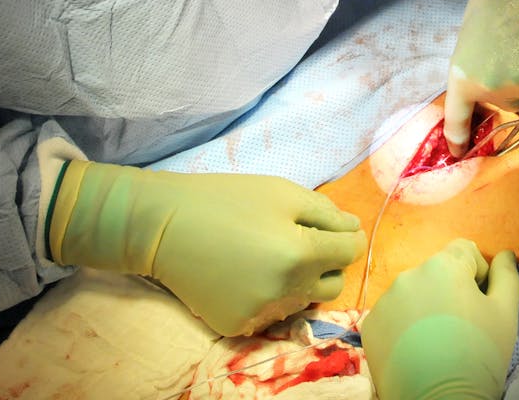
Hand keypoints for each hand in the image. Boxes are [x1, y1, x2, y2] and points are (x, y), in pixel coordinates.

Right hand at [46, 161, 363, 335]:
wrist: (163, 227)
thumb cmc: (226, 200)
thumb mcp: (282, 192)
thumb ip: (326, 213)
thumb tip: (355, 230)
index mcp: (300, 254)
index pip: (350, 252)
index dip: (346, 236)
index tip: (334, 227)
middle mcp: (286, 291)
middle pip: (333, 283)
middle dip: (327, 262)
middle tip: (300, 239)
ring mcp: (261, 313)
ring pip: (304, 301)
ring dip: (299, 280)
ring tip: (269, 254)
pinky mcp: (239, 326)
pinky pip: (272, 314)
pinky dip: (269, 296)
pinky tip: (247, 273)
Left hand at [362, 239, 518, 399]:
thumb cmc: (480, 354)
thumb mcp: (506, 313)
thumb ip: (507, 275)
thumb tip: (504, 254)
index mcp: (444, 265)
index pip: (465, 251)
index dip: (478, 275)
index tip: (480, 305)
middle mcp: (409, 274)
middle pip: (437, 273)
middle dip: (450, 292)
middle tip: (461, 328)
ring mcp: (385, 300)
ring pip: (413, 294)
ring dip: (425, 308)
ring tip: (437, 343)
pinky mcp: (370, 326)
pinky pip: (392, 316)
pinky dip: (404, 327)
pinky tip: (416, 352)